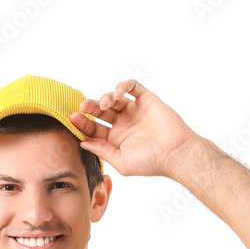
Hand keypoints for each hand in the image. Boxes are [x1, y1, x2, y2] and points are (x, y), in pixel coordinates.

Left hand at [69, 80, 198, 178]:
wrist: (174, 153)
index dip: (84, 123)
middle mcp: (123, 124)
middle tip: (83, 107)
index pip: (95, 128)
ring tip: (104, 104)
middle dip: (91, 108)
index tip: (74, 119)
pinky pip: (132, 87)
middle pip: (101, 112)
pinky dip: (122, 86)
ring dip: (105, 97)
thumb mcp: (120, 160)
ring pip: (114, 98)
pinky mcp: (146, 100)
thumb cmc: (150, 162)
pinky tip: (117, 93)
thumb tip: (83, 142)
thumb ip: (102, 150)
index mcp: (115, 140)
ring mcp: (134, 111)